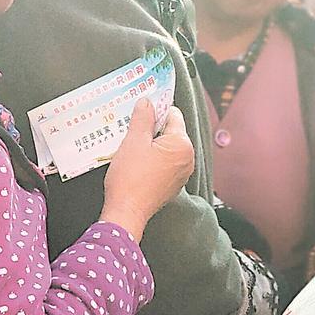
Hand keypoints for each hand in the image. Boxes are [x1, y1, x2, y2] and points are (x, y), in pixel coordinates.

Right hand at [100, 99, 194, 241]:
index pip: (173, 115)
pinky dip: (153, 161)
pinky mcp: (172, 185)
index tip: (142, 111)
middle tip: (131, 133)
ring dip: (151, 146)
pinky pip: (165, 165)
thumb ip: (142, 118)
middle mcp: (188, 159)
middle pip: (171, 133)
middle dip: (152, 131)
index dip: (156, 110)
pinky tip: (136, 165)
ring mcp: (181, 174)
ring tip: (132, 151)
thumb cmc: (130, 179)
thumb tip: (147, 102)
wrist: (126, 212)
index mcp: (182, 145)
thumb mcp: (133, 141)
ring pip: (167, 150)